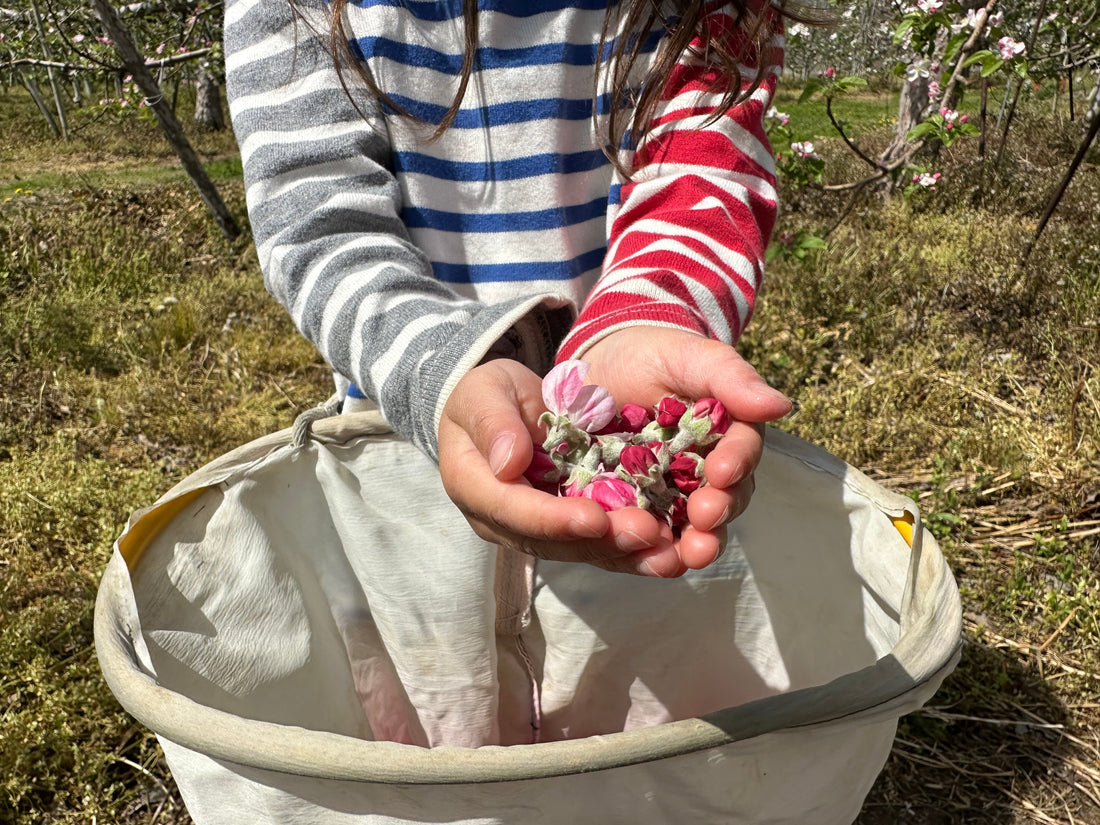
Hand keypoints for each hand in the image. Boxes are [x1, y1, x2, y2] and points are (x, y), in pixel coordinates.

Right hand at [437, 359, 682, 575]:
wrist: (500, 409)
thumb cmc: (486, 396)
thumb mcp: (483, 393)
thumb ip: (493, 423)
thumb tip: (507, 462)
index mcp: (475, 487)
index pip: (513, 511)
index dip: (553, 520)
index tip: (595, 518)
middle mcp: (506, 521)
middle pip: (554, 542)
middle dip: (603, 541)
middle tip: (648, 533)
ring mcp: (539, 529)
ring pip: (582, 551)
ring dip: (627, 555)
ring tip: (670, 553)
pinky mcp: (569, 527)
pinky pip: (602, 545)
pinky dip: (637, 552)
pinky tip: (672, 552)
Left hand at [581, 327, 791, 569]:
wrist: (600, 366)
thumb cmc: (653, 354)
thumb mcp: (690, 356)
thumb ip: (731, 379)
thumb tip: (782, 405)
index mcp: (728, 435)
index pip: (742, 452)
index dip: (737, 463)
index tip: (724, 471)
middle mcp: (707, 473)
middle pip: (724, 500)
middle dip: (719, 511)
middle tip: (706, 517)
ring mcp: (671, 495)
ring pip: (691, 528)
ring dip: (693, 544)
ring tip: (687, 555)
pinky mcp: (635, 510)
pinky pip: (648, 535)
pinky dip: (649, 550)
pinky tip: (646, 558)